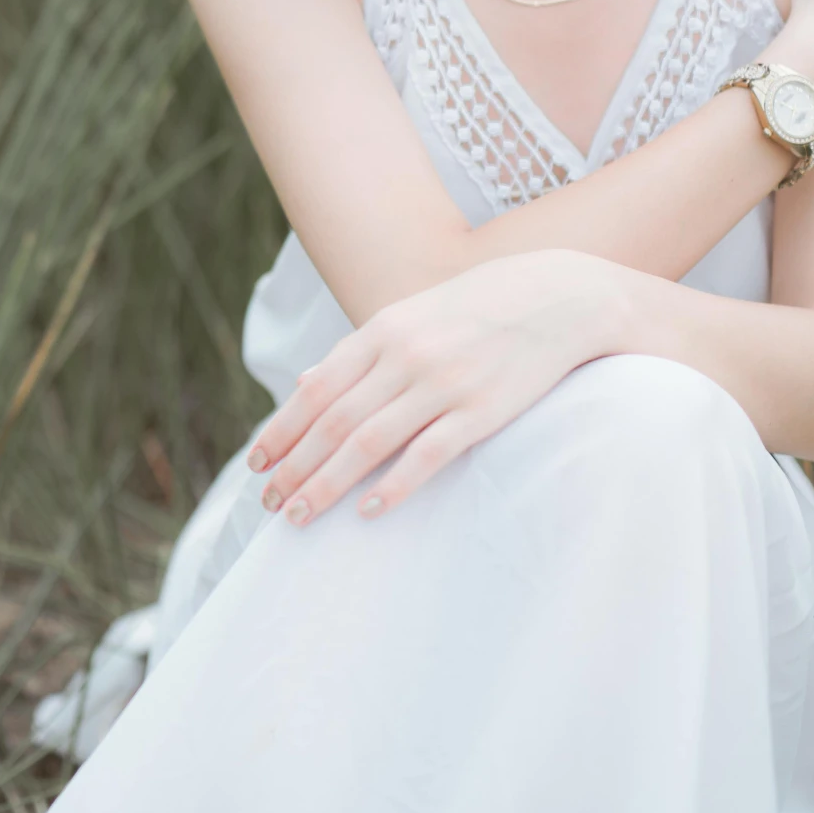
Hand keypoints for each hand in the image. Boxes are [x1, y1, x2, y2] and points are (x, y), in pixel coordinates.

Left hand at [246, 251, 621, 524]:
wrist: (556, 298)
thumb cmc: (475, 309)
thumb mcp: (409, 315)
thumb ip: (357, 351)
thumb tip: (305, 381)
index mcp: (382, 332)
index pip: (316, 389)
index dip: (282, 429)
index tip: (256, 464)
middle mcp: (405, 356)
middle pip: (333, 421)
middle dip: (295, 466)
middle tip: (270, 503)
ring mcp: (443, 384)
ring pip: (368, 442)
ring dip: (327, 483)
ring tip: (301, 514)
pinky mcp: (482, 411)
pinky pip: (427, 455)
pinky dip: (393, 485)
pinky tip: (368, 511)